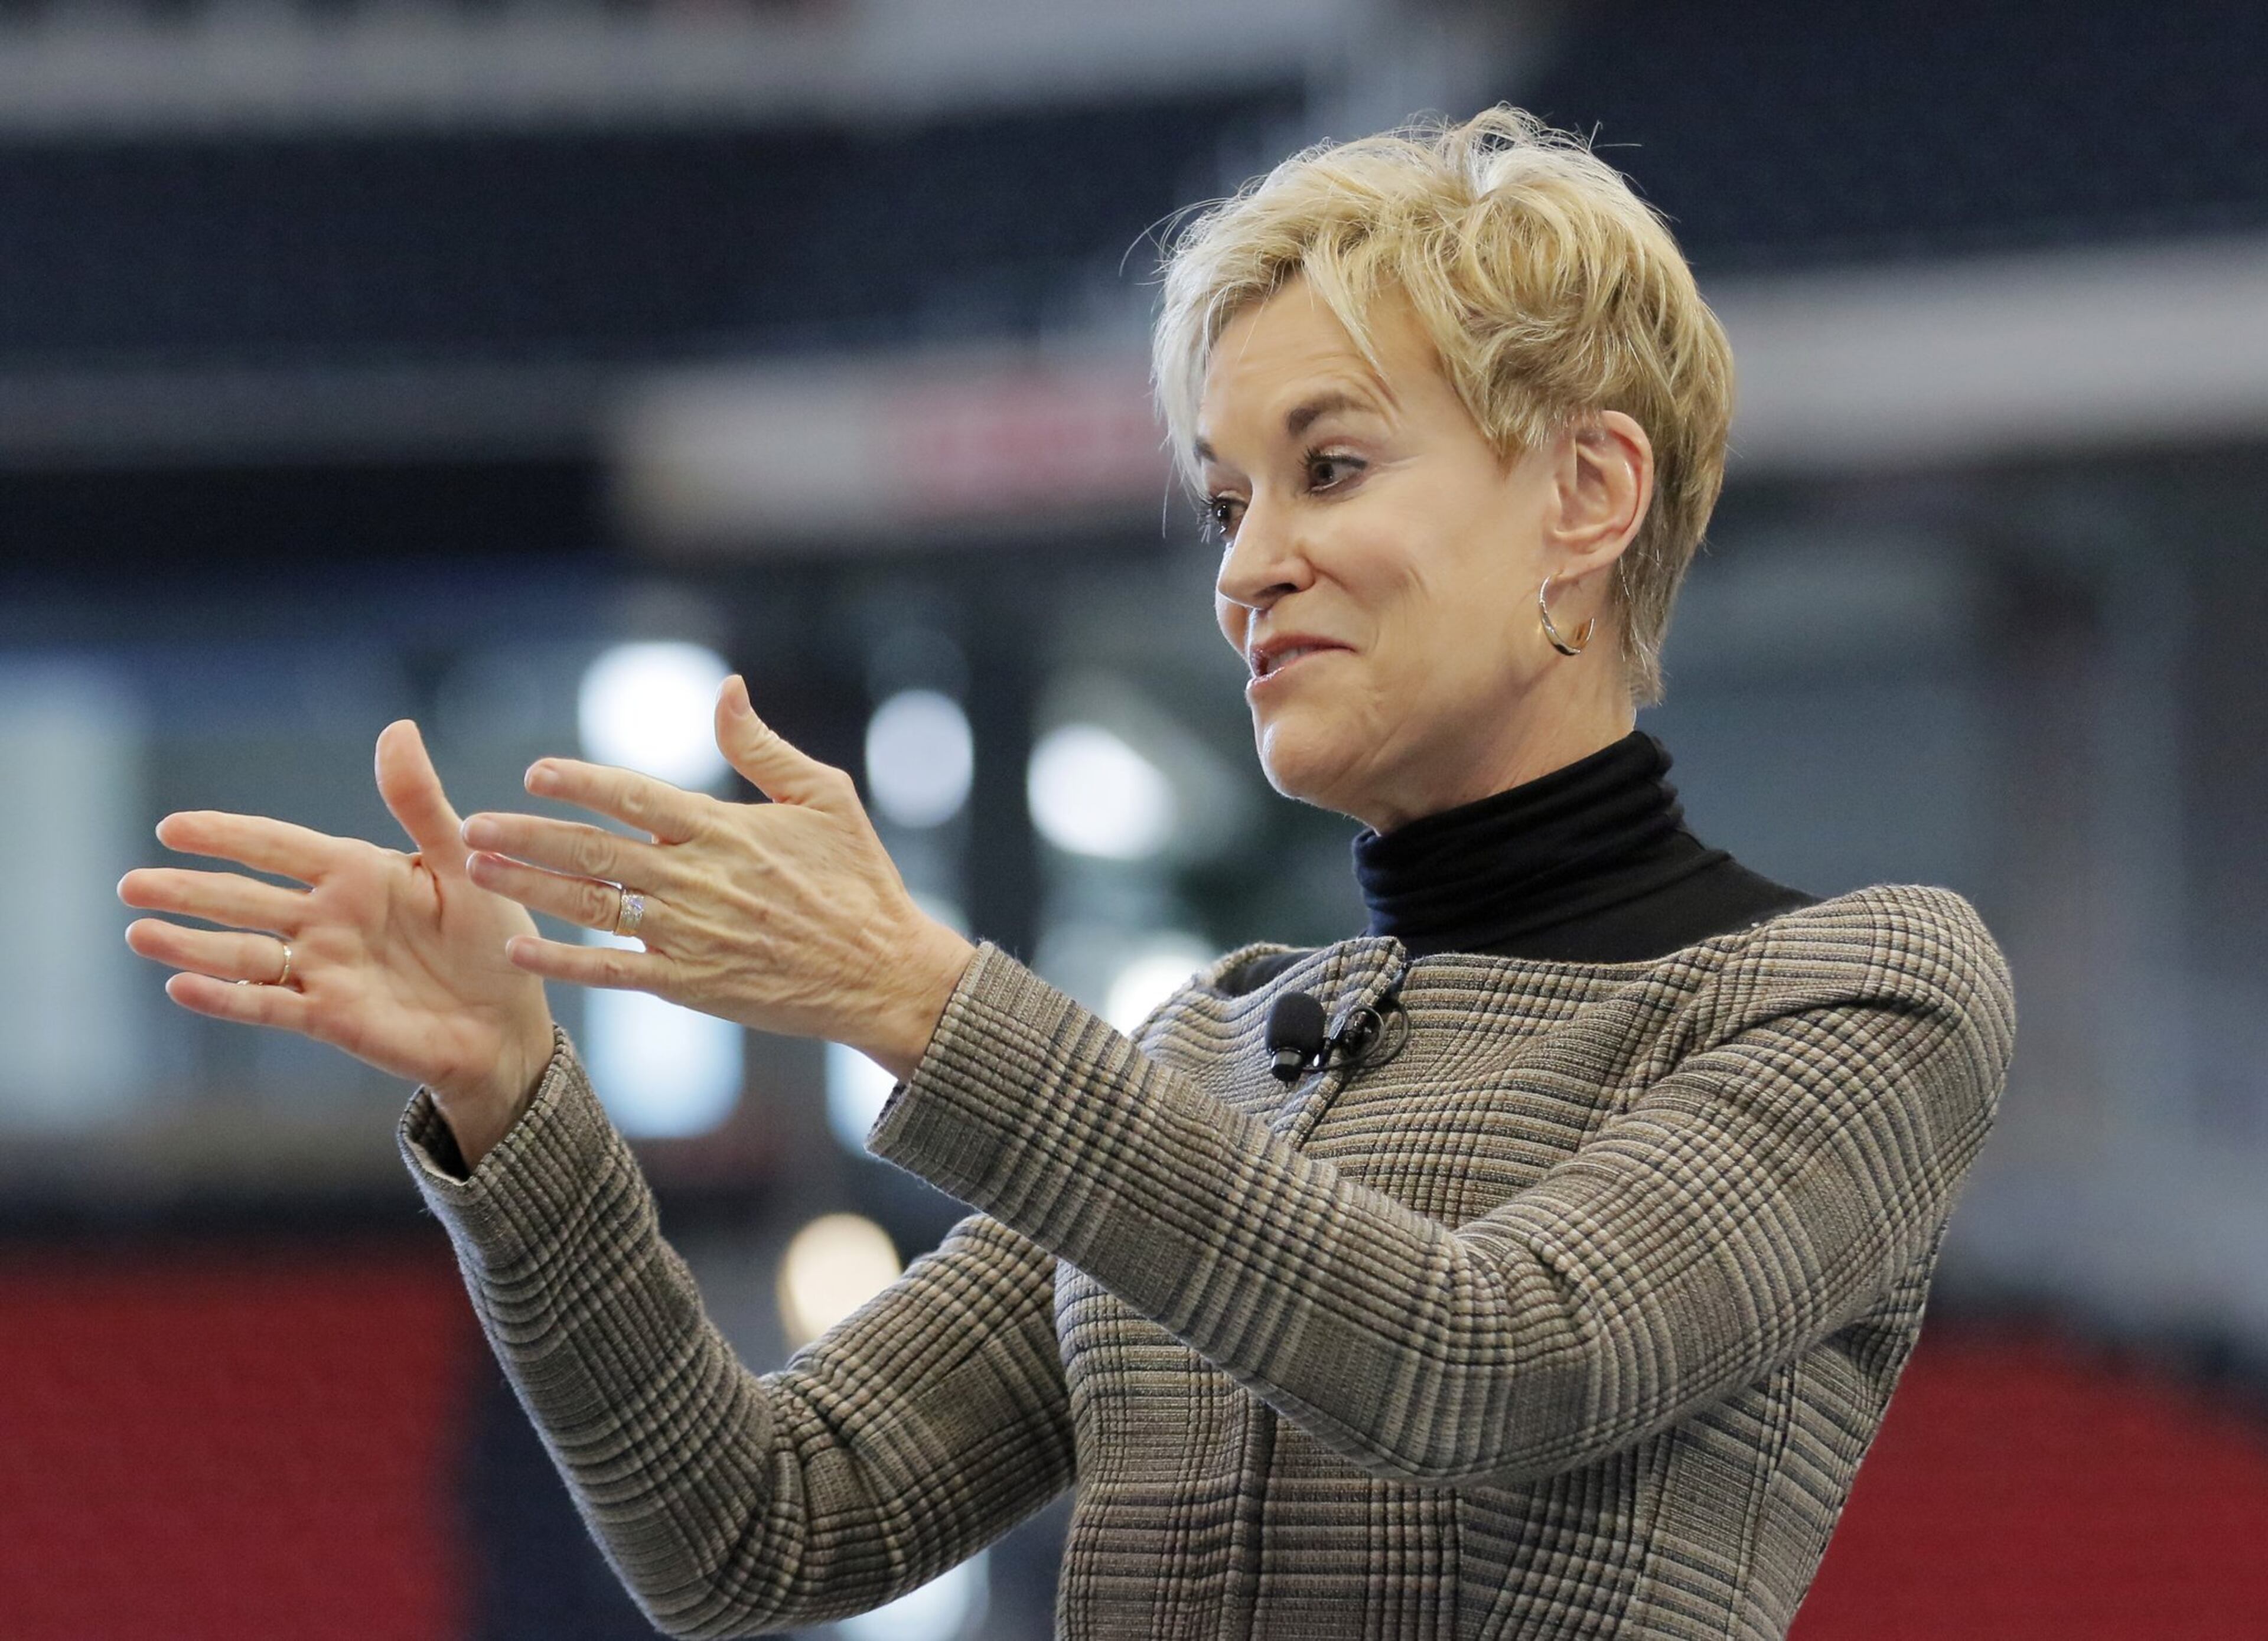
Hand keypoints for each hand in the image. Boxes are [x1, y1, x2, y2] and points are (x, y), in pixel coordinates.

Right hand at [119, 721, 556, 1164]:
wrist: (509, 1023)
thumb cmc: (491, 937)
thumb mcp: (461, 864)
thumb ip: (420, 805)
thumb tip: (396, 728)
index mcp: (355, 874)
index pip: (277, 846)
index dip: (226, 836)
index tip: (172, 828)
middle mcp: (327, 920)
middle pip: (244, 899)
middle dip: (188, 890)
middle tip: (130, 883)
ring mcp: (323, 970)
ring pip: (243, 954)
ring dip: (191, 944)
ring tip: (138, 932)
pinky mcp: (329, 1018)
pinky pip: (269, 1007)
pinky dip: (226, 999)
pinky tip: (182, 987)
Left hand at [460, 675, 976, 1078]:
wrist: (883, 973)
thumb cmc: (860, 880)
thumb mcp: (826, 796)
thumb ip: (763, 745)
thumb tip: (725, 687)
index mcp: (726, 830)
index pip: (635, 796)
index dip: (581, 781)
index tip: (535, 770)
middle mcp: (698, 881)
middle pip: (594, 851)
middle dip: (527, 834)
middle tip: (474, 823)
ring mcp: (690, 937)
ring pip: (591, 907)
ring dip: (528, 887)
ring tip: (477, 869)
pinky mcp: (691, 986)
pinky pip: (613, 972)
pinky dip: (563, 961)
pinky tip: (519, 947)